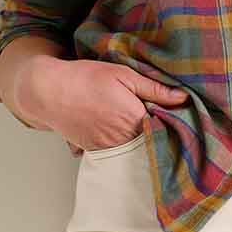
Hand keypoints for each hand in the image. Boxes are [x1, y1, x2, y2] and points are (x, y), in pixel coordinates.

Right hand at [26, 58, 187, 153]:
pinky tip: (121, 136)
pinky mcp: (94, 151)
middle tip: (163, 125)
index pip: (165, 129)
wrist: (49, 91)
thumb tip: (183, 97)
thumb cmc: (86, 79)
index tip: (180, 120)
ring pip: (133, 152)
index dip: (172, 125)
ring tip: (140, 130)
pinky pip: (115, 156)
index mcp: (134, 119)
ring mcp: (107, 148)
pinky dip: (120, 149)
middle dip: (158, 136)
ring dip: (139, 144)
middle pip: (150, 143)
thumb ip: (154, 88)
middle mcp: (122, 139)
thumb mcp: (123, 75)